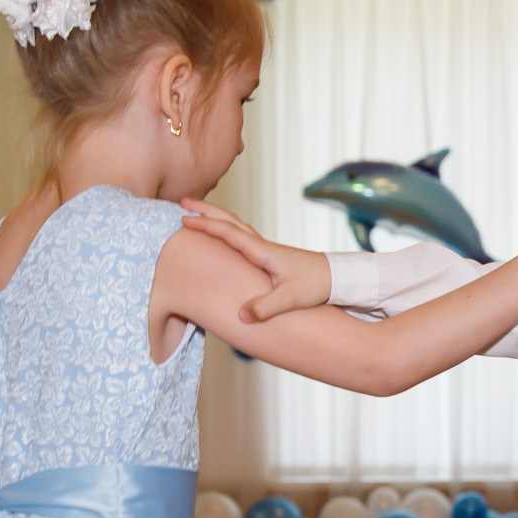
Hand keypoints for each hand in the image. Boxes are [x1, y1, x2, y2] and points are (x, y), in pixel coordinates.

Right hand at [180, 198, 332, 322]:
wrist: (335, 278)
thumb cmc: (315, 285)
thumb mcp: (290, 299)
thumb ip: (265, 307)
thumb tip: (242, 316)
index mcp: (262, 251)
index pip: (228, 233)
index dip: (205, 226)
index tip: (184, 219)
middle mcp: (261, 245)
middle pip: (229, 220)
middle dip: (205, 210)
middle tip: (182, 201)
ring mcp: (264, 249)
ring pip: (234, 225)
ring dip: (214, 216)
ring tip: (195, 213)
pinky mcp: (268, 256)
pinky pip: (240, 236)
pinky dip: (225, 228)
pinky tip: (221, 234)